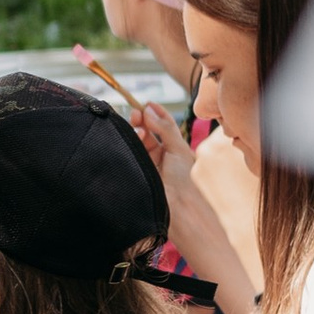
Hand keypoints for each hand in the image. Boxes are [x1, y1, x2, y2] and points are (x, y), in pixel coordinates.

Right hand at [132, 101, 235, 281]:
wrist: (177, 210)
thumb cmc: (184, 181)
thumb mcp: (179, 149)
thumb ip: (165, 128)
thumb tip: (149, 108)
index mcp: (174, 150)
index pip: (161, 126)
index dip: (154, 114)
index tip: (146, 104)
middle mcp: (160, 156)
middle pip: (147, 131)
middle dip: (141, 120)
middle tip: (136, 114)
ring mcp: (147, 164)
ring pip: (137, 141)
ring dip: (136, 131)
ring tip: (136, 129)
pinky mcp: (136, 171)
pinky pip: (130, 153)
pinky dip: (130, 143)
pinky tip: (131, 138)